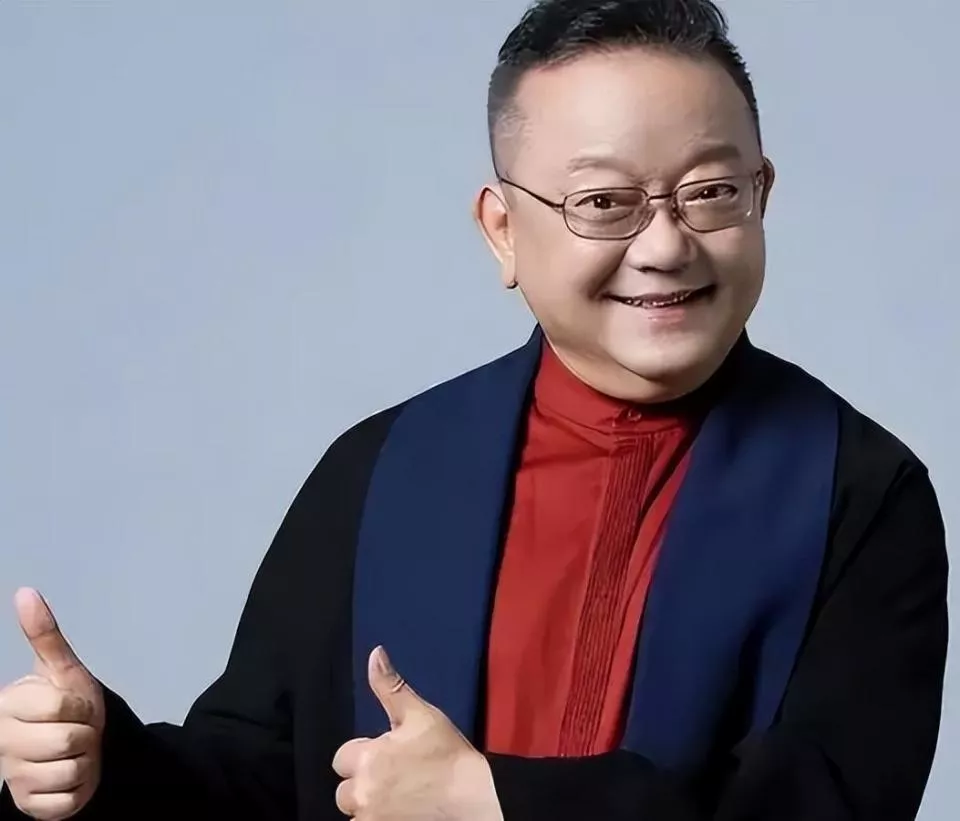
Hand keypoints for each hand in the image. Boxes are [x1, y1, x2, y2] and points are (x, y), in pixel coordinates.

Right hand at [0, 588, 104, 819]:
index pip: (60, 707)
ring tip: (75, 752)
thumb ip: (44, 634)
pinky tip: (70, 777)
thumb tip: (26, 591)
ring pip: (71, 770)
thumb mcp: (62, 668)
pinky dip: (80, 789)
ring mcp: (13, 779)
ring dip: (85, 761)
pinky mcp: (29, 808)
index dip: (79, 705)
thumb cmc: (68, 704)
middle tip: (78, 729)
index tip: (72, 706)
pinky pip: (67, 800)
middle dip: (85, 733)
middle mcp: (1, 745)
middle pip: (67, 741)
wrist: (81, 742)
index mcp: (6, 708)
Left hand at [333, 646, 503, 820]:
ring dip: (371, 807)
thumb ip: (391, 687)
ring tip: (402, 799)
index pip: (343, 757)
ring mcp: (371, 819)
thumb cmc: (450, 758)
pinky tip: (404, 813)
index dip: (363, 756)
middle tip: (395, 780)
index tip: (387, 757)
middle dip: (364, 785)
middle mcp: (362, 792)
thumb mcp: (423, 715)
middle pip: (345, 791)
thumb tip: (375, 654)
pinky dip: (381, 820)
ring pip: (357, 813)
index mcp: (368, 757)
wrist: (474, 805)